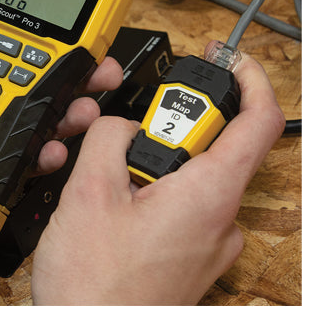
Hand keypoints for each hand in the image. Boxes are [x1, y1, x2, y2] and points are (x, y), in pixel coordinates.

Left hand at [0, 0, 122, 237]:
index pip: (5, 49)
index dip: (41, 42)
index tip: (72, 34)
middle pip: (28, 89)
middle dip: (69, 79)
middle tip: (98, 72)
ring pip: (27, 126)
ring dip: (63, 117)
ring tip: (83, 109)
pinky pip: (9, 168)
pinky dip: (35, 161)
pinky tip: (50, 151)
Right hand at [31, 50, 284, 304]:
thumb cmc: (93, 287)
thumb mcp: (88, 191)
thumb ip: (109, 136)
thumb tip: (121, 123)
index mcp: (208, 196)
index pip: (258, 120)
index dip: (248, 79)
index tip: (225, 60)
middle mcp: (219, 218)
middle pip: (210, 144)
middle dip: (165, 129)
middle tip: (124, 139)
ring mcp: (206, 237)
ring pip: (189, 173)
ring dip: (150, 161)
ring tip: (107, 181)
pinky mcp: (188, 248)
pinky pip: (180, 200)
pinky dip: (151, 186)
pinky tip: (115, 203)